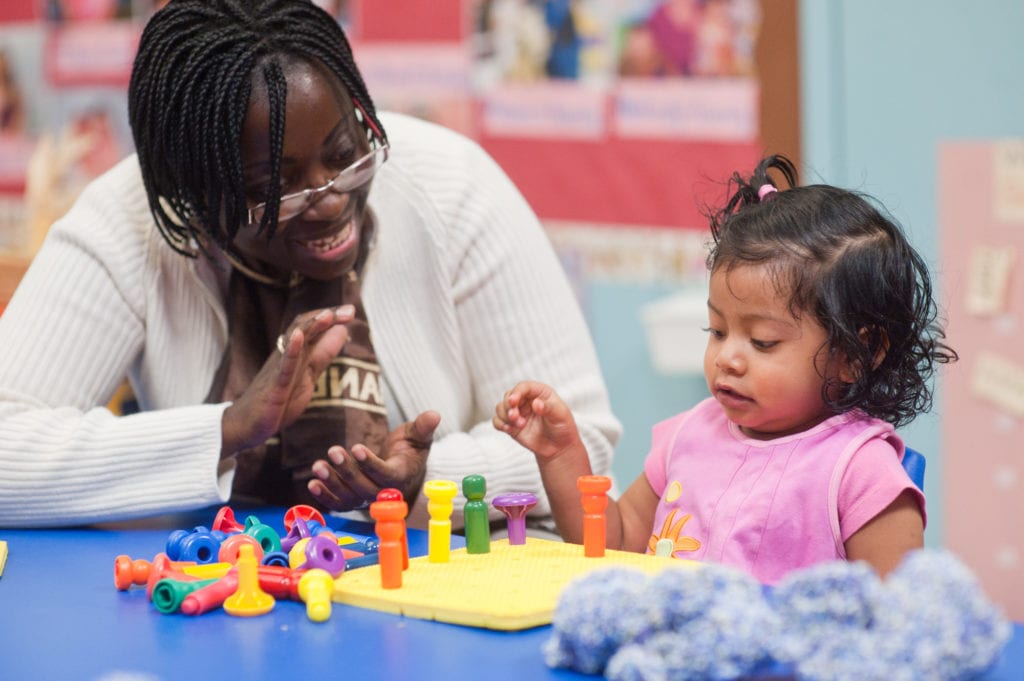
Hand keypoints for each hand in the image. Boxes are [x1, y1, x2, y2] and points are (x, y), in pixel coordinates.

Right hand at [220, 304, 353, 456]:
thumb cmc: (278, 399)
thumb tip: (342, 331)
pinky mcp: (274, 386)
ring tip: (325, 315)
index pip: (312, 326)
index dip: (331, 317)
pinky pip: (283, 366)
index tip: (351, 311)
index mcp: (296, 352)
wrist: (247, 425)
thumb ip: (323, 354)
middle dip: (327, 317)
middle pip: (304, 327)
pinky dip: (291, 350)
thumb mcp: (308, 374)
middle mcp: (286, 355)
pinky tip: (297, 336)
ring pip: (293, 342)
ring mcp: (279, 369)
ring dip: (310, 327)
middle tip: (350, 310)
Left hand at [307, 410, 441, 510]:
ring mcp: (367, 499)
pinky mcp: (354, 500)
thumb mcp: (417, 435)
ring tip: (318, 466)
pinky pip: (339, 504)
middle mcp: (384, 492)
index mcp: (400, 476)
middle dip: (347, 470)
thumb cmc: (409, 448)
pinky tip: (313, 483)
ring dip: (332, 483)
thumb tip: (435, 414)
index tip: (356, 447)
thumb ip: (423, 427)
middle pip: (364, 488)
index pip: (386, 474)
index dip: (371, 464)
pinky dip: (325, 497)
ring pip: (349, 497)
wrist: (401, 467)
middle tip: (333, 451)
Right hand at [492, 380, 579, 459]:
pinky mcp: (511, 425)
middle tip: (515, 417)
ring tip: (519, 425)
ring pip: (501, 407)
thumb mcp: (560, 415)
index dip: (516, 392)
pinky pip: (498, 421)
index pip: (523, 387)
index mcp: (539, 392)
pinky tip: (508, 429)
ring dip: (505, 416)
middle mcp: (526, 400)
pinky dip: (500, 424)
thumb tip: (536, 403)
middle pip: (509, 396)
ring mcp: (518, 412)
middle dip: (508, 406)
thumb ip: (548, 408)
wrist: (559, 446)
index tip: (513, 401)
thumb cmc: (563, 427)